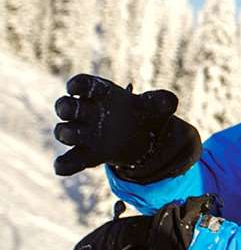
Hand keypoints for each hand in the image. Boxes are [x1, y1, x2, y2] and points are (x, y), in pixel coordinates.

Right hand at [54, 74, 200, 181]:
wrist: (144, 138)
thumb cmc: (145, 115)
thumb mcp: (157, 107)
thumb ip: (163, 101)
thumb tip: (170, 101)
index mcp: (101, 94)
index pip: (82, 84)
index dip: (76, 85)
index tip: (75, 88)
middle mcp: (86, 112)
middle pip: (64, 106)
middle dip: (65, 107)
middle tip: (77, 110)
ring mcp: (84, 134)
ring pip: (62, 132)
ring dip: (67, 133)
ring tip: (83, 135)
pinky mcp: (86, 155)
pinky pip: (66, 162)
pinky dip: (64, 165)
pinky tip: (65, 165)